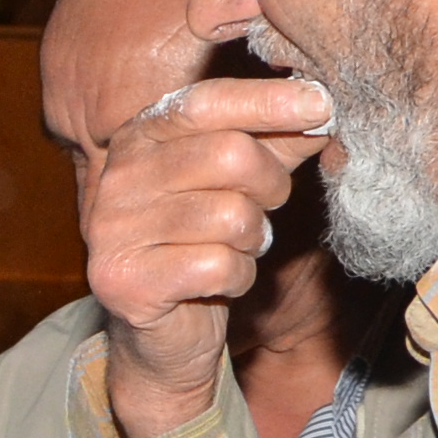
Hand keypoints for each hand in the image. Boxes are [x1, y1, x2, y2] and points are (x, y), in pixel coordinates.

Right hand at [84, 24, 331, 437]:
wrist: (160, 335)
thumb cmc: (201, 245)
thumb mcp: (237, 184)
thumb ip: (272, 142)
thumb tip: (321, 105)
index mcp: (140, 138)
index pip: (206, 102)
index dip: (269, 101)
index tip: (322, 105)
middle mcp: (119, 177)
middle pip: (231, 156)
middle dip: (272, 185)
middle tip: (269, 204)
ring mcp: (115, 230)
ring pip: (233, 216)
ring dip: (254, 239)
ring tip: (236, 247)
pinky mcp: (125, 281)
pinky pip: (220, 266)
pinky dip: (239, 276)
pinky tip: (221, 280)